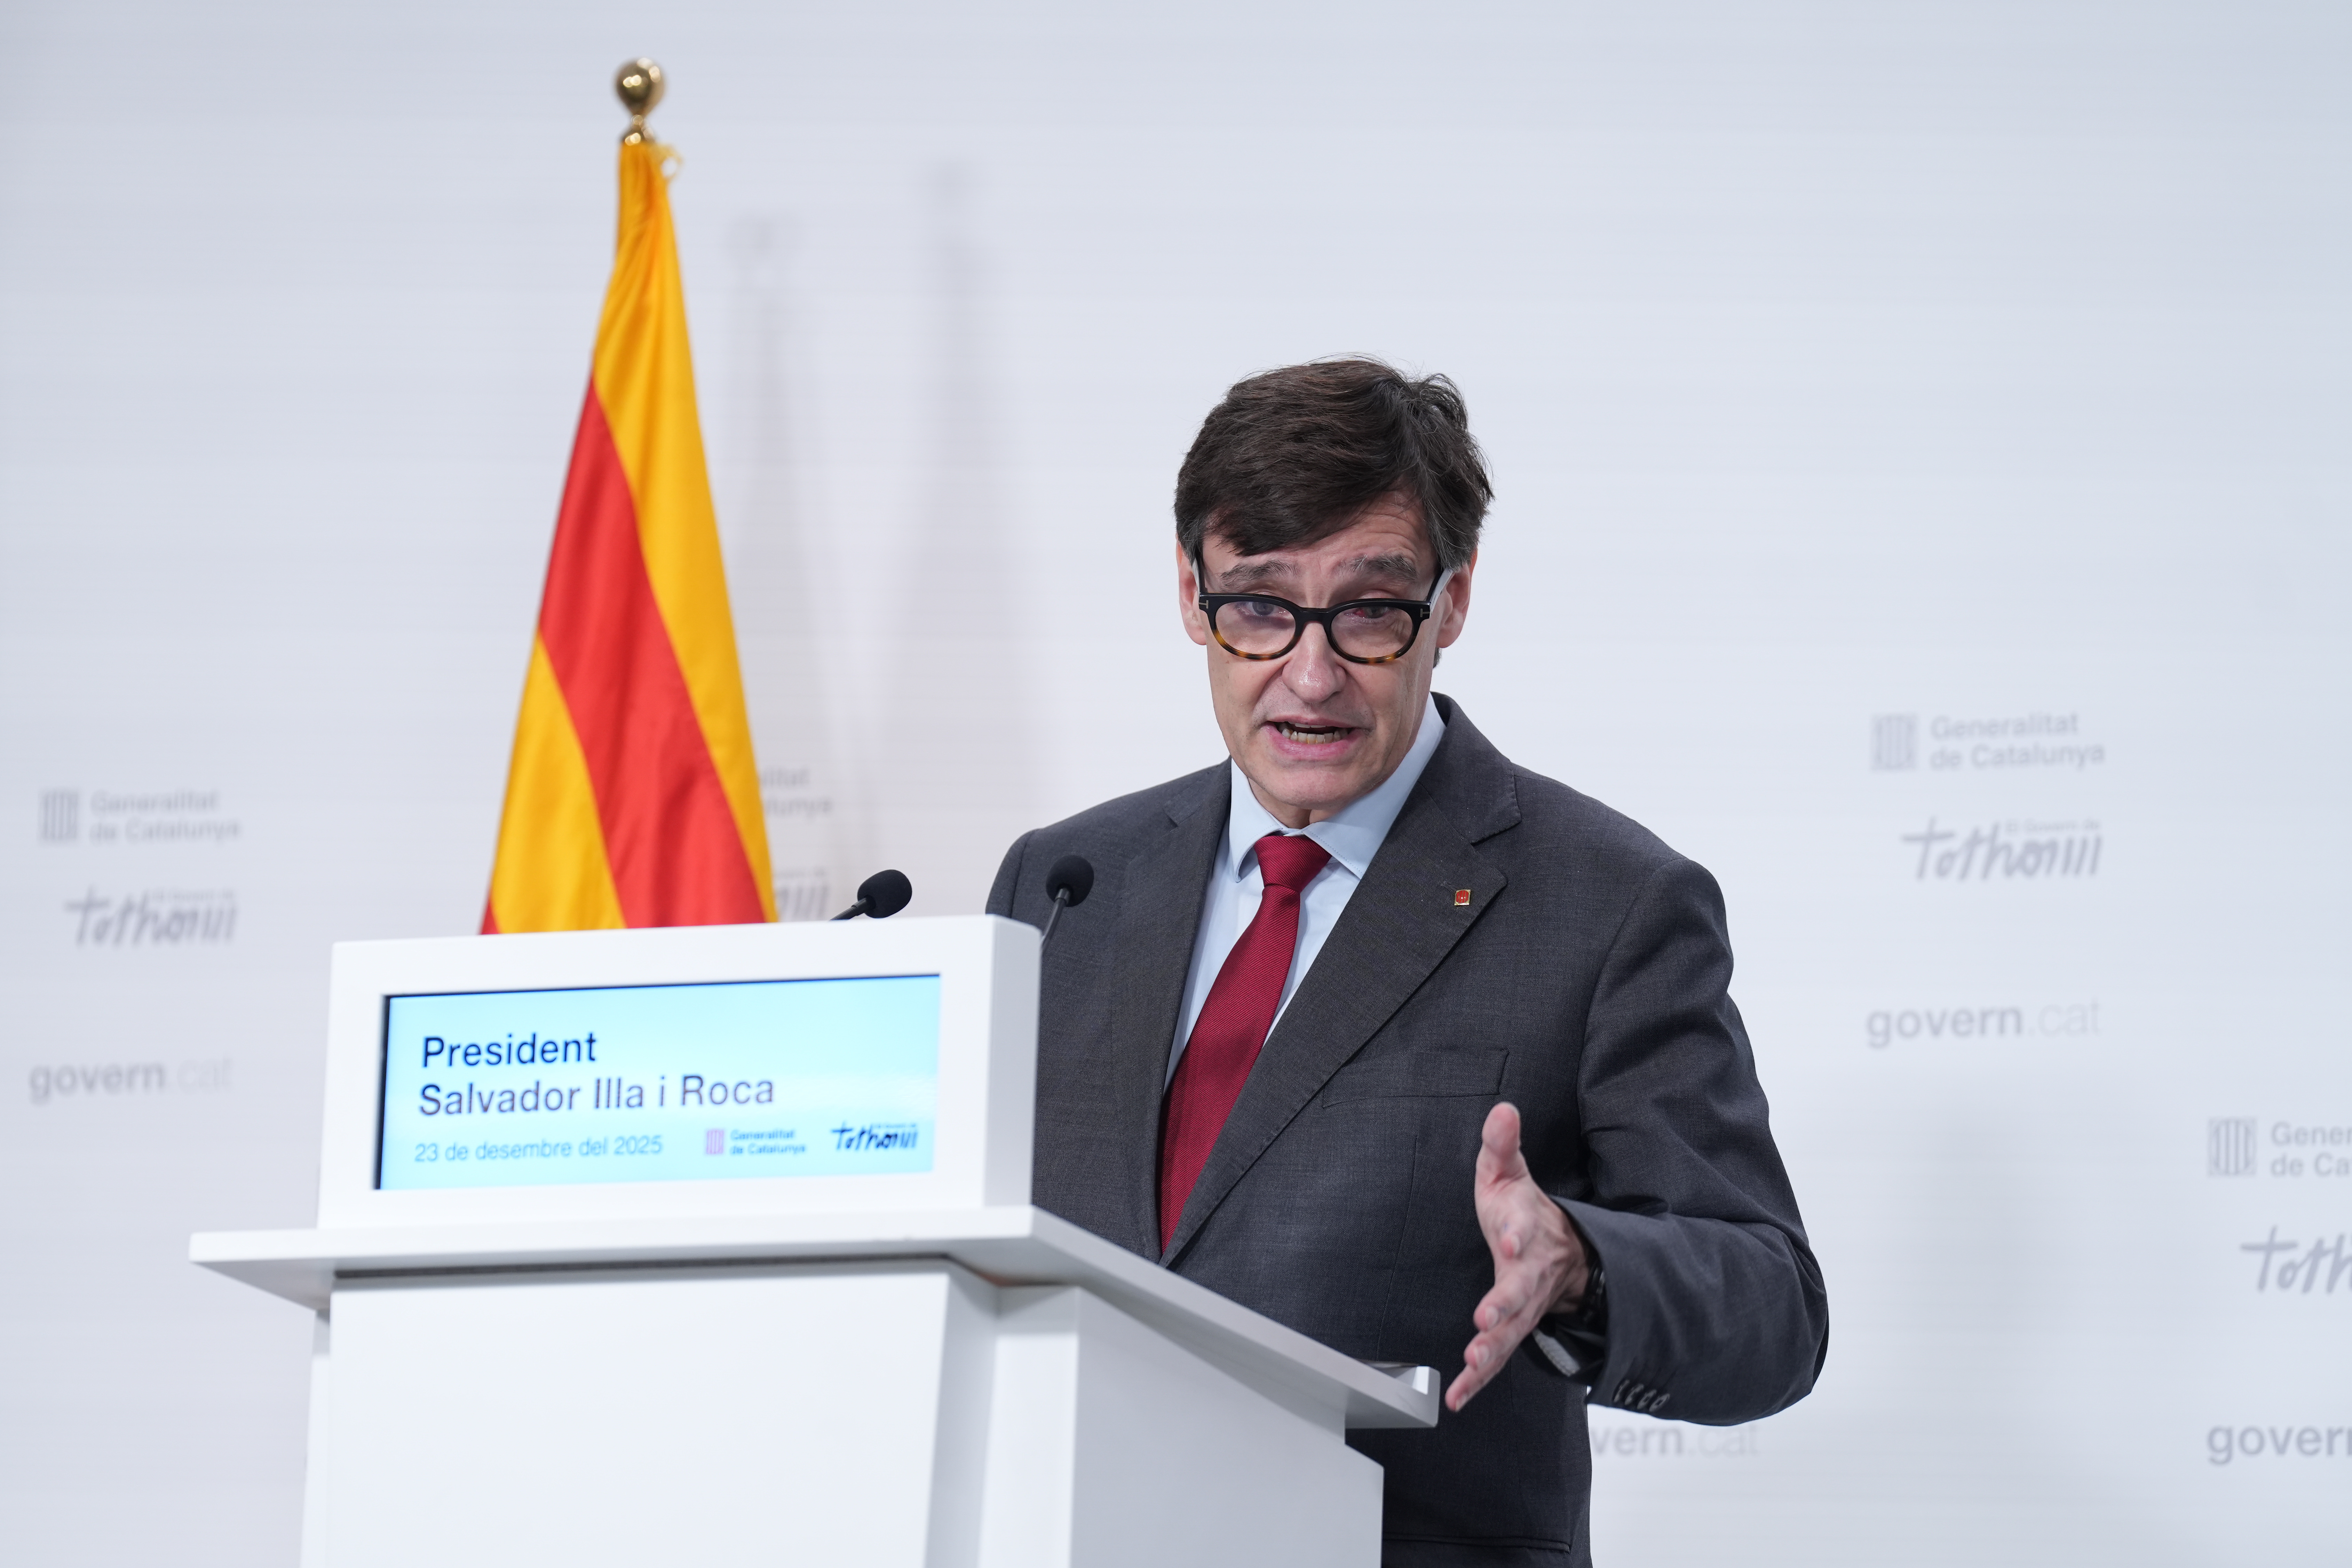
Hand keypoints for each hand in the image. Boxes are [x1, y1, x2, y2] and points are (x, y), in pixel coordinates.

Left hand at [1448, 1101, 1588, 1411]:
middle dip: (1505, 1303)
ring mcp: (1524, 1306)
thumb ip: (1501, 1145)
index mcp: (1526, 1230)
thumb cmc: (1522, 1210)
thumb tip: (1502, 1109)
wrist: (1561, 1251)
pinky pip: (1498, 1359)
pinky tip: (1458, 1396)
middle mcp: (1529, 1273)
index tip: (1508, 1240)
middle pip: (1520, 1290)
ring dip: (1493, 1348)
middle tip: (1487, 1317)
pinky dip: (1479, 1380)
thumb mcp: (1509, 1173)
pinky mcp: (1512, 1330)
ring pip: (1513, 1331)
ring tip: (1474, 1361)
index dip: (1517, 1234)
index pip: (1523, 1230)